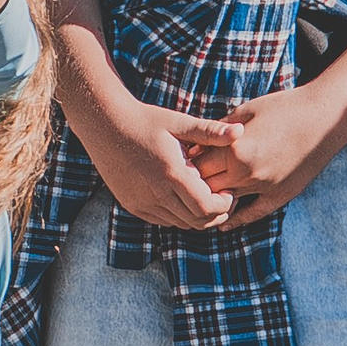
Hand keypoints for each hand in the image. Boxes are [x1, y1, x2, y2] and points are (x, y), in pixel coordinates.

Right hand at [80, 96, 240, 231]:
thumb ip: (211, 131)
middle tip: (223, 199)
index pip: (207, 207)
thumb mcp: (180, 123)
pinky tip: (182, 197)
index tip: (229, 191)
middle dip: (215, 215)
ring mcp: (142, 203)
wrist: (105, 127)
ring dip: (196, 216)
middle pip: (196, 221)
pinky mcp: (133, 206)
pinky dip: (178, 215)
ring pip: (180, 224)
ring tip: (204, 196)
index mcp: (172, 173)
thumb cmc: (146, 121)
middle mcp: (156, 194)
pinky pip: (163, 221)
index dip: (224, 205)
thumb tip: (241, 131)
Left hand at [192, 84, 344, 225]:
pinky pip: (253, 214)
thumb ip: (219, 131)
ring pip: (226, 203)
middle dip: (195, 185)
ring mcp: (264, 186)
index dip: (186, 165)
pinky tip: (222, 224)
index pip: (197, 166)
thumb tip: (194, 144)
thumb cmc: (284, 107)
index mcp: (235, 149)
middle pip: (207, 187)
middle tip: (184, 185)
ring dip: (212, 202)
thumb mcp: (246, 112)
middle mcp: (247, 172)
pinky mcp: (280, 195)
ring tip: (198, 202)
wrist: (326, 115)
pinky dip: (235, 220)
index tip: (179, 164)